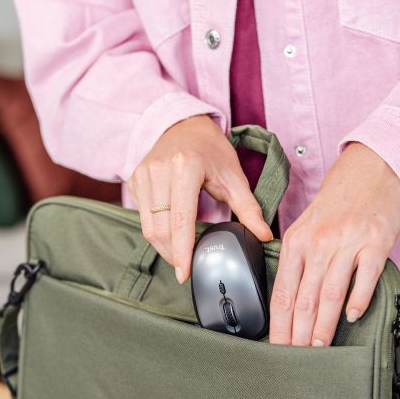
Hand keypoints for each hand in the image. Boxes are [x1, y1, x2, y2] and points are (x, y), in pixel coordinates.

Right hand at [129, 115, 272, 282]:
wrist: (184, 125)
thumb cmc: (211, 150)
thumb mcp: (234, 175)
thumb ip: (248, 208)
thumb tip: (263, 236)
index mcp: (186, 167)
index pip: (181, 219)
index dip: (182, 251)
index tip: (185, 273)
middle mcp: (160, 170)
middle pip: (162, 228)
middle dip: (173, 254)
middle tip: (188, 266)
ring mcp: (144, 175)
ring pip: (148, 227)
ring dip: (163, 247)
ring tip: (180, 254)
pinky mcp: (135, 180)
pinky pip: (142, 216)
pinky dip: (156, 231)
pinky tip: (170, 233)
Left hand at [269, 143, 399, 346]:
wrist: (374, 168)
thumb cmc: (340, 202)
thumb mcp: (307, 226)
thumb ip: (297, 259)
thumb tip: (289, 303)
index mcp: (296, 241)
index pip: (282, 292)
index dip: (278, 324)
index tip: (277, 347)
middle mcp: (318, 242)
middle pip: (303, 298)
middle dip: (297, 333)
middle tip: (295, 358)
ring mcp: (347, 242)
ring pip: (330, 293)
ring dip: (323, 325)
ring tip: (319, 347)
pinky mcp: (376, 242)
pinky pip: (364, 278)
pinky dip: (358, 300)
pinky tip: (353, 317)